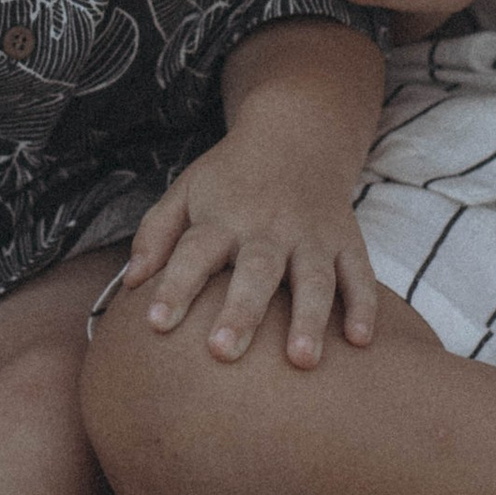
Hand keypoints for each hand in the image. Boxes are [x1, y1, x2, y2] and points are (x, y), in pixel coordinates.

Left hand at [125, 114, 379, 368]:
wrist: (297, 133)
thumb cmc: (231, 177)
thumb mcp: (186, 190)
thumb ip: (156, 233)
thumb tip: (131, 284)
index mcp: (223, 217)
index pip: (195, 252)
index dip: (175, 286)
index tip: (157, 324)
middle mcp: (269, 227)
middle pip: (256, 270)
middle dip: (241, 311)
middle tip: (223, 352)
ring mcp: (313, 235)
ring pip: (314, 278)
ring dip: (309, 318)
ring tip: (301, 361)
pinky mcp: (348, 240)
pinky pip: (360, 274)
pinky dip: (364, 306)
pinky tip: (361, 342)